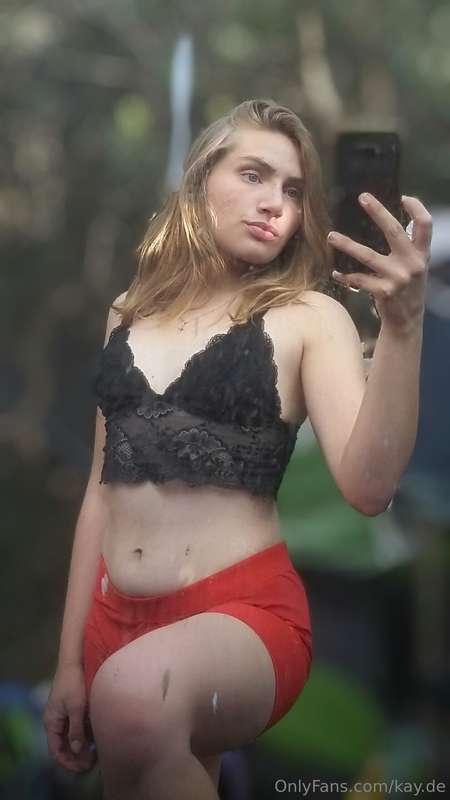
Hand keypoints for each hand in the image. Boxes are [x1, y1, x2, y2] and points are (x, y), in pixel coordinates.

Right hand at [42, 664, 96, 773]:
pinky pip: (75, 727)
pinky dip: (83, 735)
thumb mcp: (77, 707)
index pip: (56, 750)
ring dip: (80, 747)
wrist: (74, 661)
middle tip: (91, 763)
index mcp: (51, 722)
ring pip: (70, 737)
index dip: (68, 762)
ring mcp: (62, 715)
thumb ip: (76, 730)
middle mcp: (54, 721)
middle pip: (63, 746)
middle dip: (76, 757)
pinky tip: (95, 739)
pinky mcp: (71, 708)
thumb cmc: (74, 683)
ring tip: (95, 754)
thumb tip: (78, 750)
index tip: (82, 768)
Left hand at [327, 194, 432, 333]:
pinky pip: (359, 279)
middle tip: (363, 197)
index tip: (404, 197)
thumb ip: (411, 247)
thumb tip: (398, 220)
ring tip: (330, 236)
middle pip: (394, 231)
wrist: (407, 320)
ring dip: (347, 244)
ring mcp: (397, 278)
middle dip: (378, 212)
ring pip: (367, 255)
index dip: (417, 208)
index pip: (425, 225)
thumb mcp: (417, 266)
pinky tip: (336, 274)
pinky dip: (345, 277)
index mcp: (422, 254)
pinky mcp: (383, 291)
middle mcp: (412, 264)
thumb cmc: (409, 287)